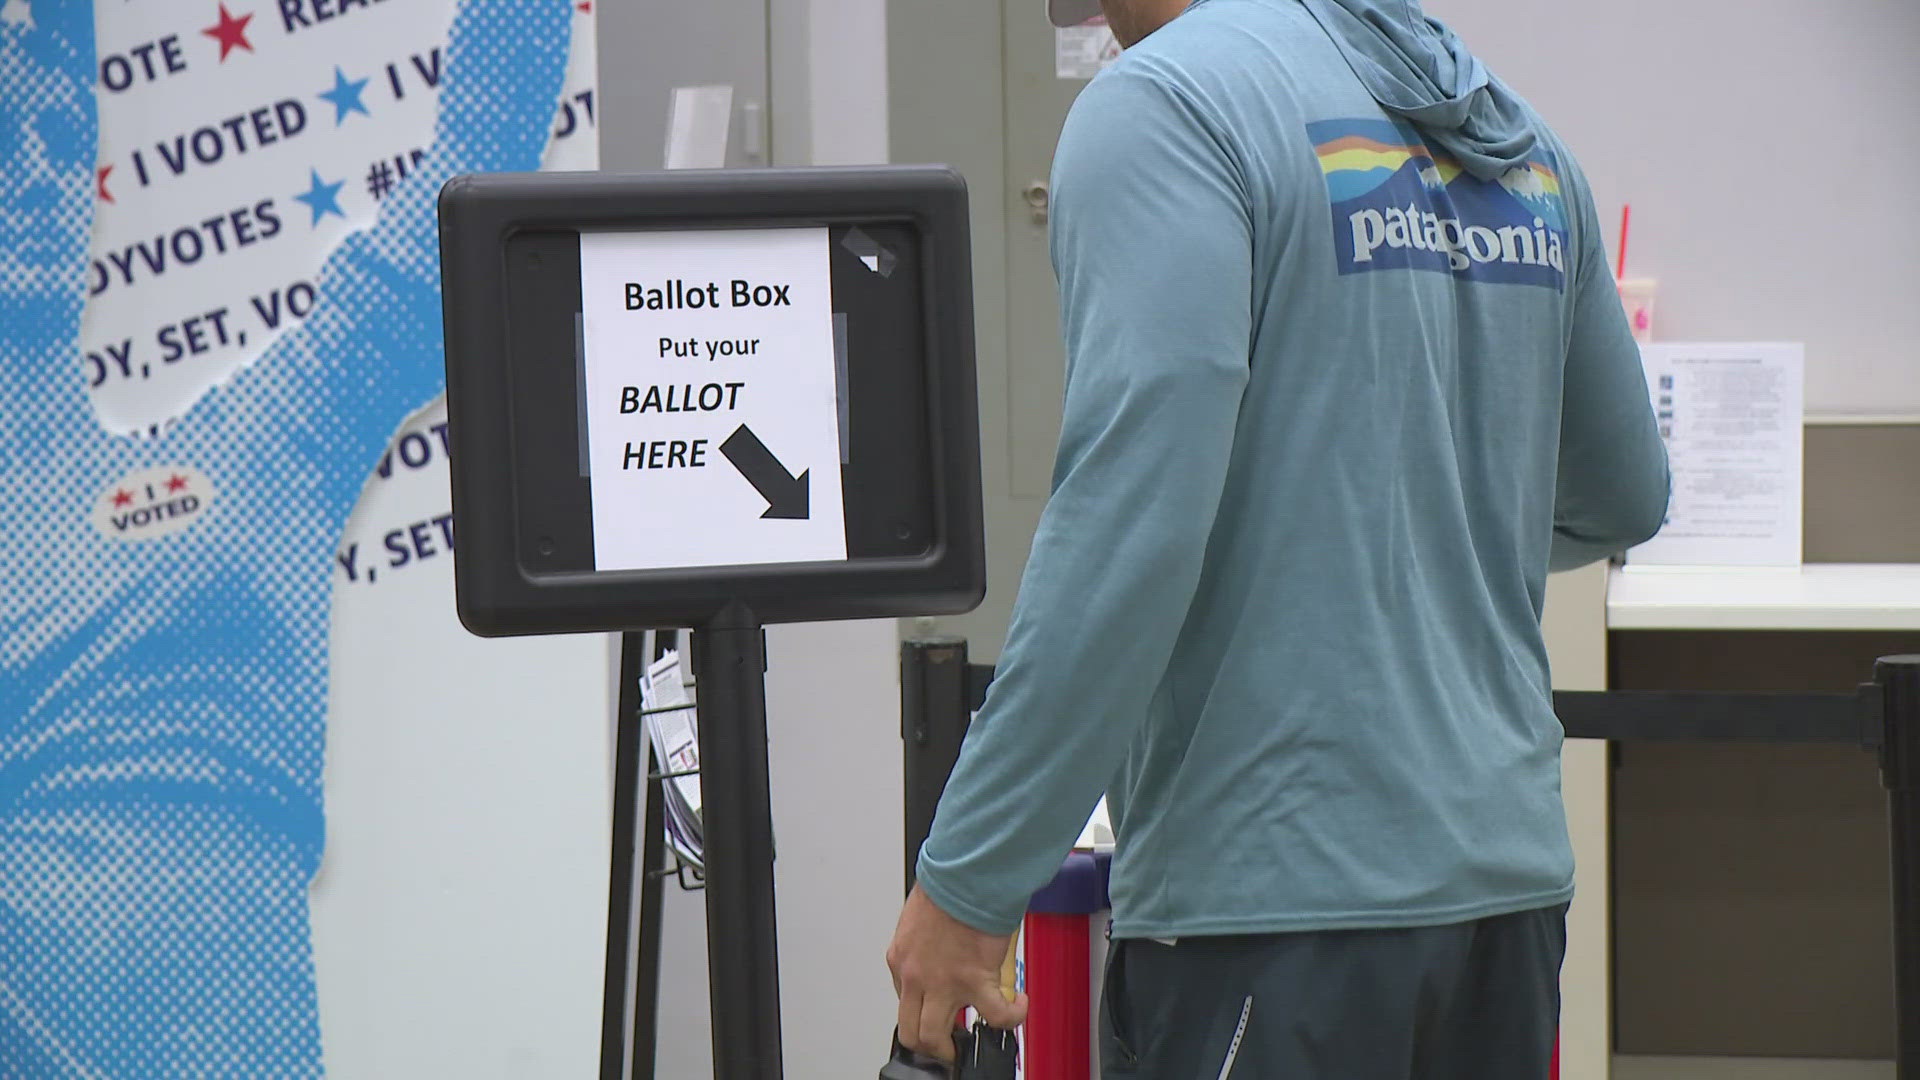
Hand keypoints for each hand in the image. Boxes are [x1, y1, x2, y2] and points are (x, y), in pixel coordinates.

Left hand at [886, 884, 1028, 1061]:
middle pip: (910, 1030)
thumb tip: (944, 943)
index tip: (936, 1005)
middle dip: (927, 1044)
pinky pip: (996, 1015)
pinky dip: (1010, 1017)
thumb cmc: (948, 882)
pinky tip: (1018, 1005)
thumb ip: (927, 938)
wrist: (967, 873)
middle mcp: (916, 976)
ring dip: (951, 1047)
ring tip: (967, 1044)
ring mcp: (943, 983)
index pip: (903, 997)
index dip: (922, 1006)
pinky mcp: (975, 981)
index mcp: (900, 957)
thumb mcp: (920, 913)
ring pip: (934, 1037)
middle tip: (943, 1044)